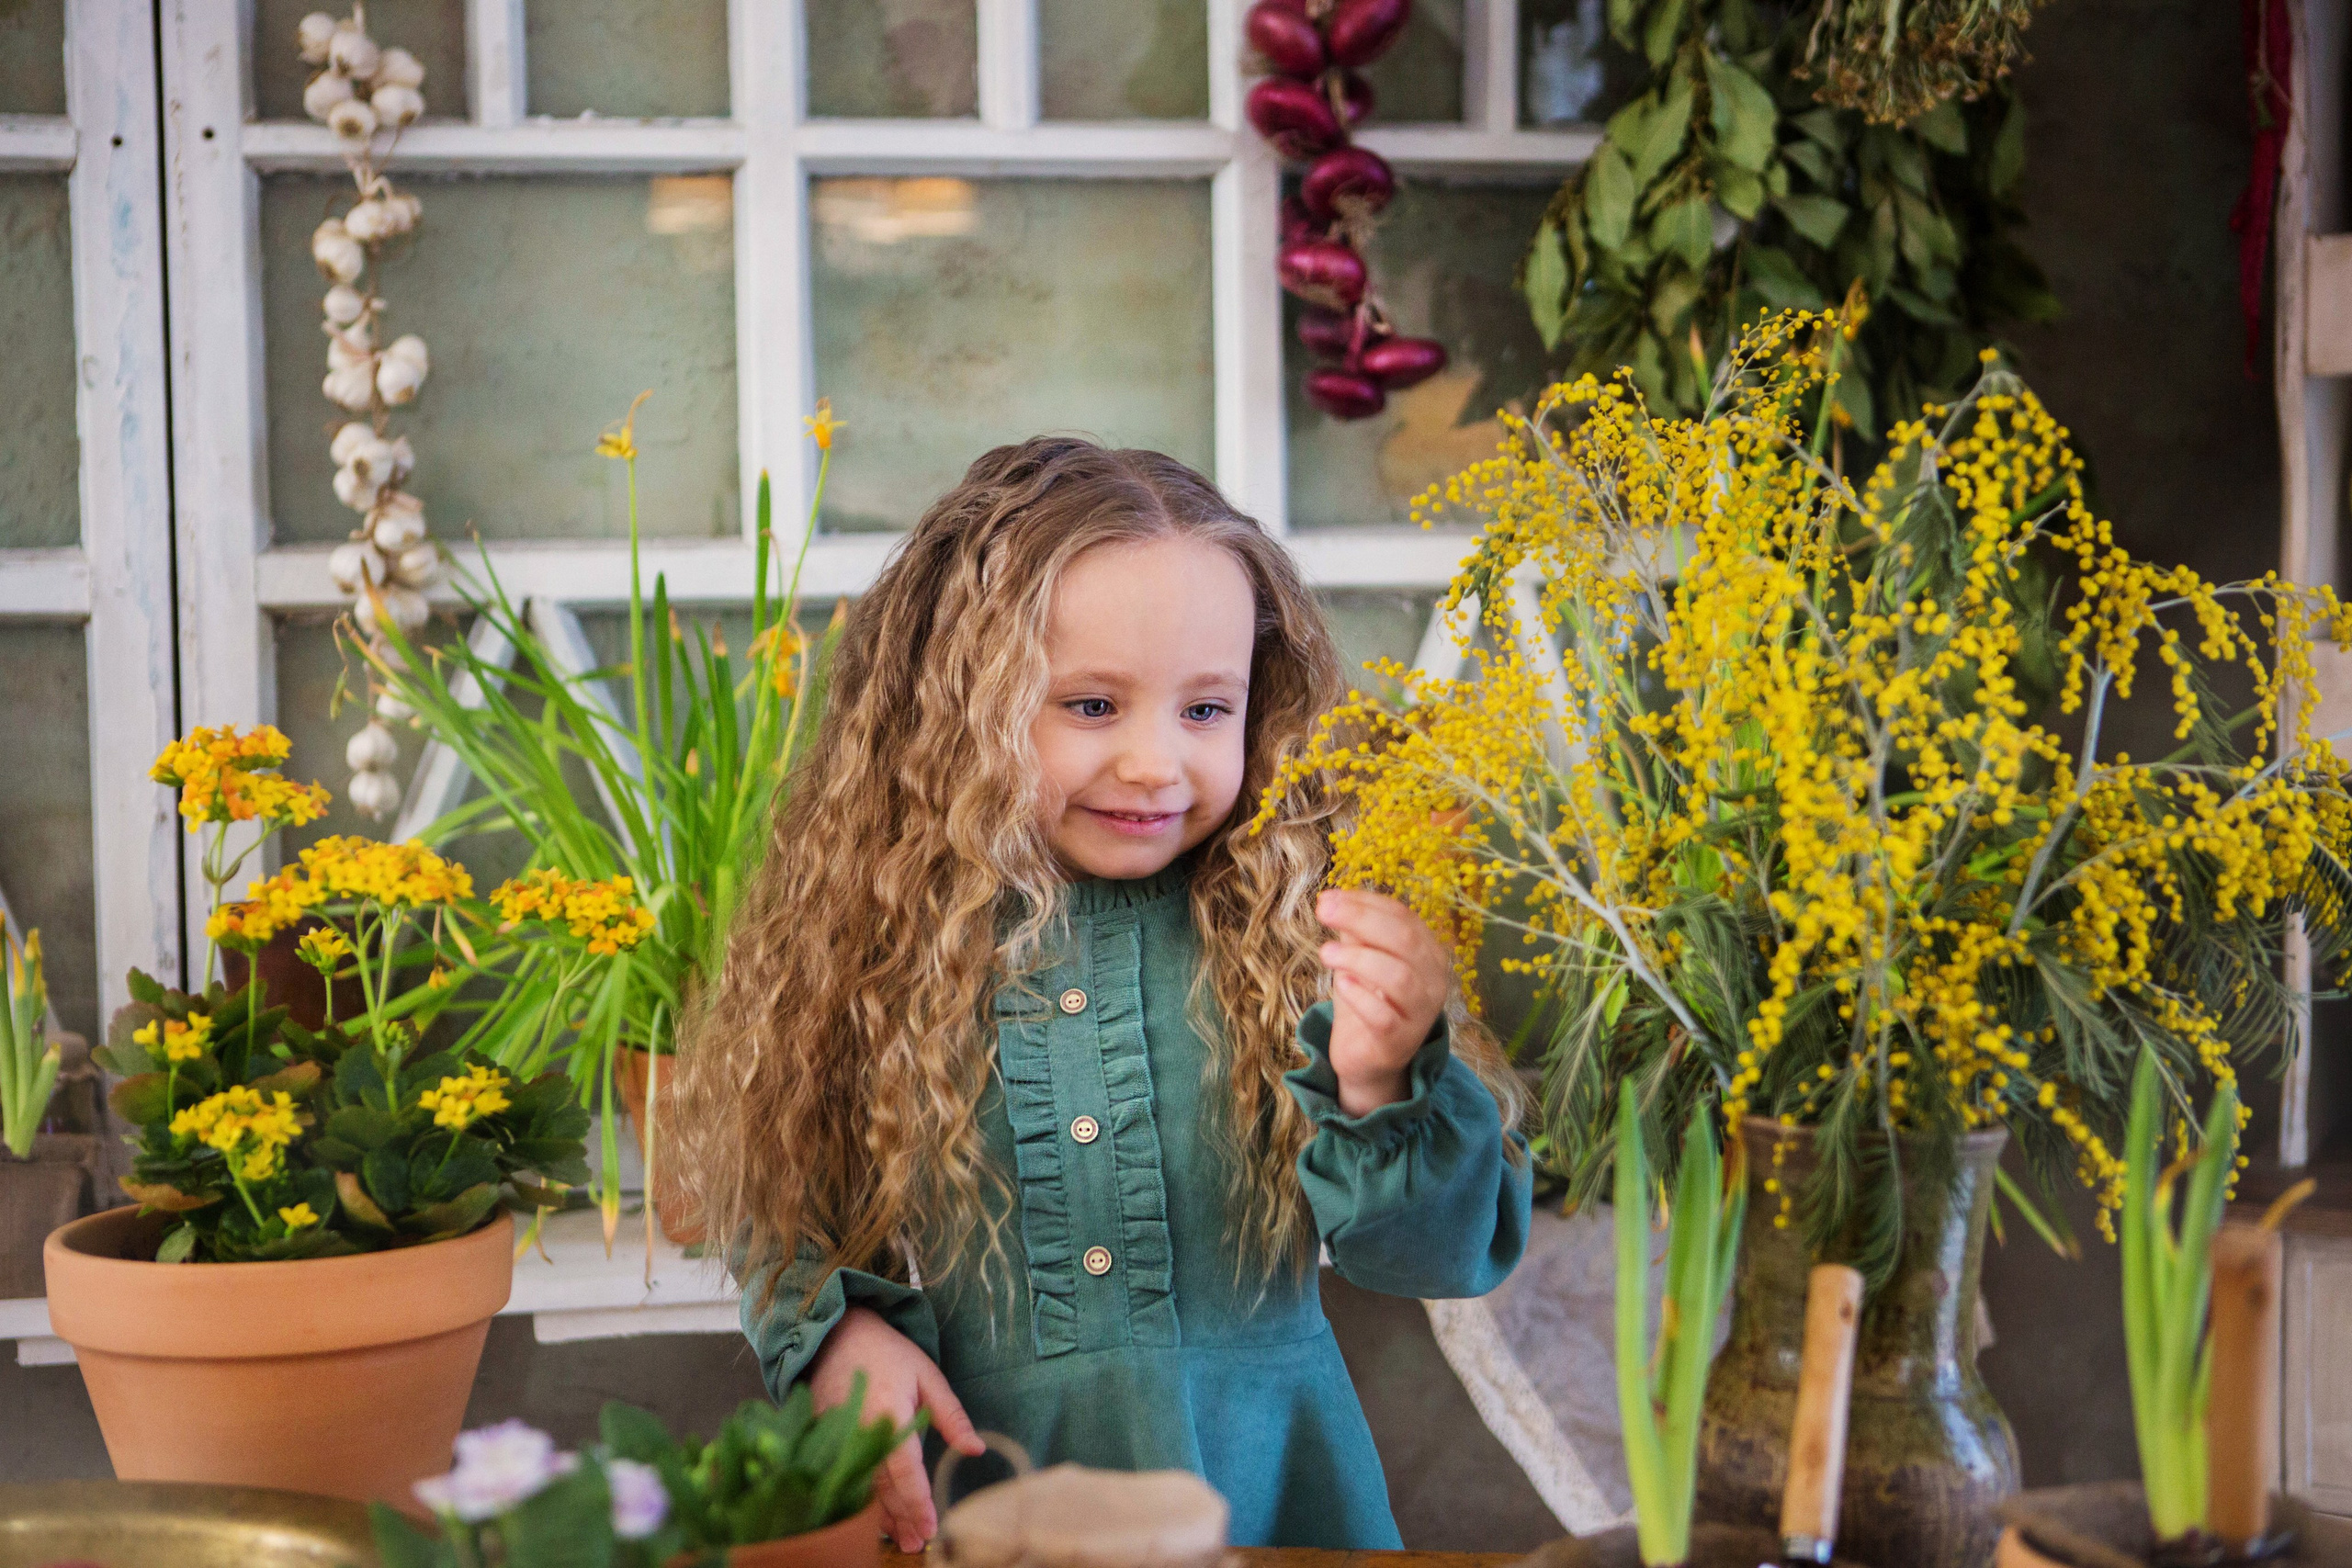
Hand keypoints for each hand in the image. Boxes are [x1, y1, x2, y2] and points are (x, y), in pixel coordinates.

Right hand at [807, 1305, 984, 1550]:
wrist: (838, 1334)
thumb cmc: (889, 1353)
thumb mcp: (928, 1376)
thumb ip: (951, 1416)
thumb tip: (975, 1450)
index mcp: (891, 1414)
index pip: (905, 1470)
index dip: (918, 1502)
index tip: (932, 1527)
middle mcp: (861, 1431)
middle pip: (882, 1487)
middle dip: (902, 1518)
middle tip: (917, 1544)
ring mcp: (838, 1437)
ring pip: (862, 1487)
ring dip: (881, 1516)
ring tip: (901, 1539)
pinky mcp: (823, 1439)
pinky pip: (845, 1476)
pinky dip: (860, 1499)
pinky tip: (873, 1516)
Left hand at [1317, 889, 1449, 1116]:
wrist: (1366, 1058)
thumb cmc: (1365, 1000)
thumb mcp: (1360, 959)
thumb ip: (1354, 932)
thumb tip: (1333, 900)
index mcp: (1427, 952)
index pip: (1403, 916)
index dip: (1366, 902)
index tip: (1329, 897)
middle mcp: (1433, 979)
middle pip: (1404, 938)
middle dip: (1361, 919)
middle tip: (1324, 910)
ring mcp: (1421, 1012)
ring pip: (1397, 976)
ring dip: (1357, 958)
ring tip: (1325, 953)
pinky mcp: (1400, 1041)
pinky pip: (1383, 1016)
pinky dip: (1359, 997)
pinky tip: (1340, 984)